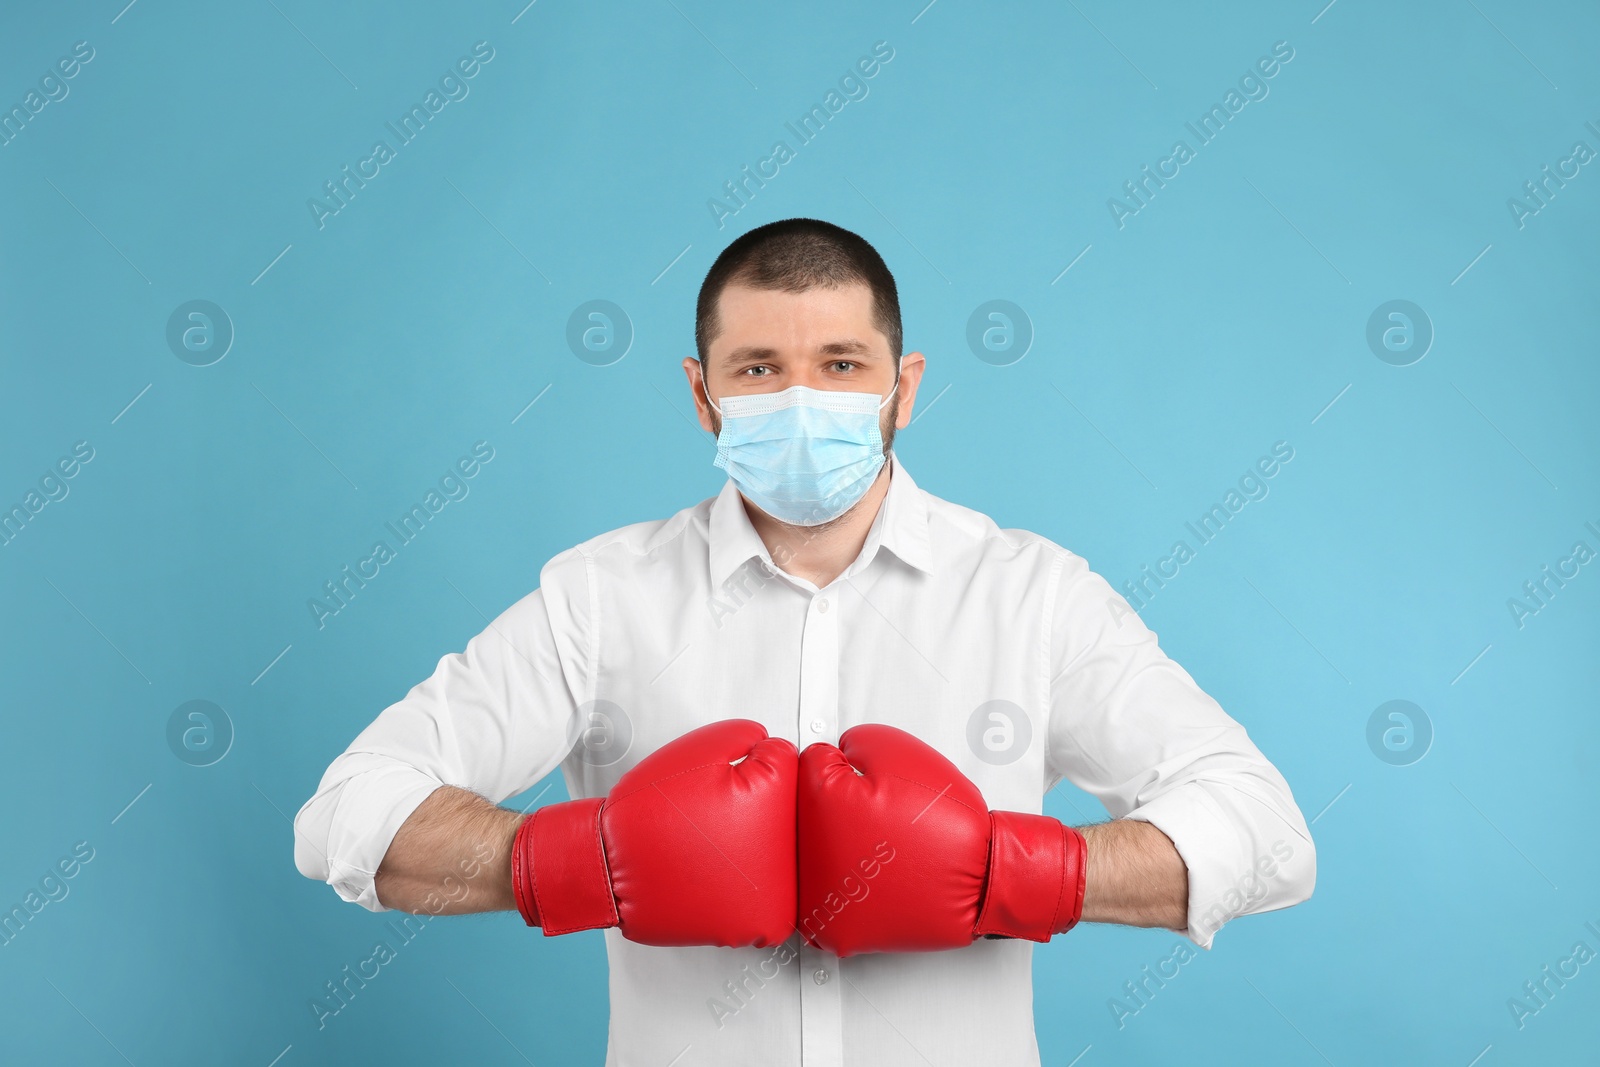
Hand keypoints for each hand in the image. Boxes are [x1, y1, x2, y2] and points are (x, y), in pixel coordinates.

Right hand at [513, 718, 797, 947]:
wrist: (610, 866)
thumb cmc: (651, 808)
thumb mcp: (700, 748)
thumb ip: (748, 737)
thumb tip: (774, 746)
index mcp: (778, 800)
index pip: (787, 766)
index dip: (750, 764)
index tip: (722, 782)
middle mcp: (786, 853)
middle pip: (790, 815)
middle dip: (758, 809)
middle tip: (714, 818)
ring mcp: (773, 896)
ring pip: (781, 858)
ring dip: (755, 851)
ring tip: (710, 848)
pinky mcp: (756, 927)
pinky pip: (765, 899)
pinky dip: (743, 888)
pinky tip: (712, 876)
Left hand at [798, 723, 1085, 956]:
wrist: (982, 879)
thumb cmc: (946, 821)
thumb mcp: (899, 751)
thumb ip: (855, 743)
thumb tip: (834, 753)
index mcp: (820, 803)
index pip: (808, 766)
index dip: (846, 766)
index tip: (869, 781)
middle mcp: (810, 855)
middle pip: (804, 815)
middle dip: (837, 808)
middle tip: (881, 817)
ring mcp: (821, 899)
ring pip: (812, 859)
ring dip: (839, 850)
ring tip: (882, 849)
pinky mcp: (837, 932)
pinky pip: (827, 901)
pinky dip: (849, 888)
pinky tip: (879, 878)